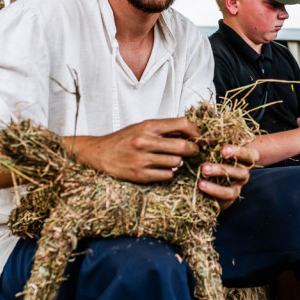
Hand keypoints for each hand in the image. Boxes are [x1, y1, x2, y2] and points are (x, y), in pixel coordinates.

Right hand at [69, 118, 199, 182]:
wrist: (100, 153)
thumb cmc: (125, 139)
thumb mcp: (143, 127)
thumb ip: (164, 129)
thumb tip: (192, 134)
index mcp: (148, 126)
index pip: (182, 124)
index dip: (196, 131)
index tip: (199, 137)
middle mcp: (145, 141)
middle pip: (183, 146)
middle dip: (193, 150)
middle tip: (194, 151)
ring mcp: (142, 159)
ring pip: (176, 162)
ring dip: (177, 161)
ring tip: (169, 158)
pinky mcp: (140, 175)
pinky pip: (167, 175)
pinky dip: (167, 172)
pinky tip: (159, 168)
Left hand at [197, 144, 258, 210]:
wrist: (210, 173)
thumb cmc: (216, 152)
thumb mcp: (217, 143)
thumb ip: (213, 138)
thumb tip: (200, 138)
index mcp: (246, 158)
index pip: (250, 155)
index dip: (239, 152)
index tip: (223, 149)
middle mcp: (243, 175)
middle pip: (241, 173)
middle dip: (222, 170)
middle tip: (205, 167)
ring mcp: (236, 189)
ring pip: (231, 191)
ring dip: (215, 188)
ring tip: (200, 183)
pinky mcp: (226, 202)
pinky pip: (221, 202)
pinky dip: (210, 197)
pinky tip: (199, 190)